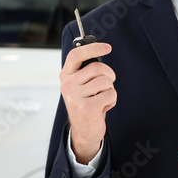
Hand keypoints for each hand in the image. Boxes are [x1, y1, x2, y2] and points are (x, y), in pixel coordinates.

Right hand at [60, 42, 114, 164]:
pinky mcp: (86, 107)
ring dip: (110, 90)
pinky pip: (110, 94)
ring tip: (102, 98)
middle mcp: (67, 85)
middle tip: (107, 84)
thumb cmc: (86, 103)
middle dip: (109, 75)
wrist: (84, 130)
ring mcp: (75, 96)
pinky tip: (103, 107)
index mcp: (66, 76)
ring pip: (105, 81)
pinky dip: (112, 101)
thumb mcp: (82, 85)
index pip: (76, 55)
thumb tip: (100, 50)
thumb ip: (87, 69)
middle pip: (97, 68)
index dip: (92, 48)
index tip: (107, 47)